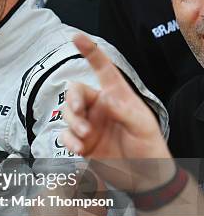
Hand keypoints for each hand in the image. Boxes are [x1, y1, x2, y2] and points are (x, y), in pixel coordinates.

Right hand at [61, 34, 172, 191]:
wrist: (143, 177)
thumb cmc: (149, 148)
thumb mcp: (144, 126)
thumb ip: (125, 111)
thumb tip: (107, 100)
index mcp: (116, 96)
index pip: (102, 69)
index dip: (89, 51)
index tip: (77, 38)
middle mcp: (99, 107)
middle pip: (76, 92)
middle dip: (73, 100)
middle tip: (79, 112)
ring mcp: (89, 124)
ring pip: (67, 113)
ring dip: (72, 122)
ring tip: (85, 135)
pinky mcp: (81, 143)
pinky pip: (65, 135)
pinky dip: (68, 139)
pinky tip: (78, 147)